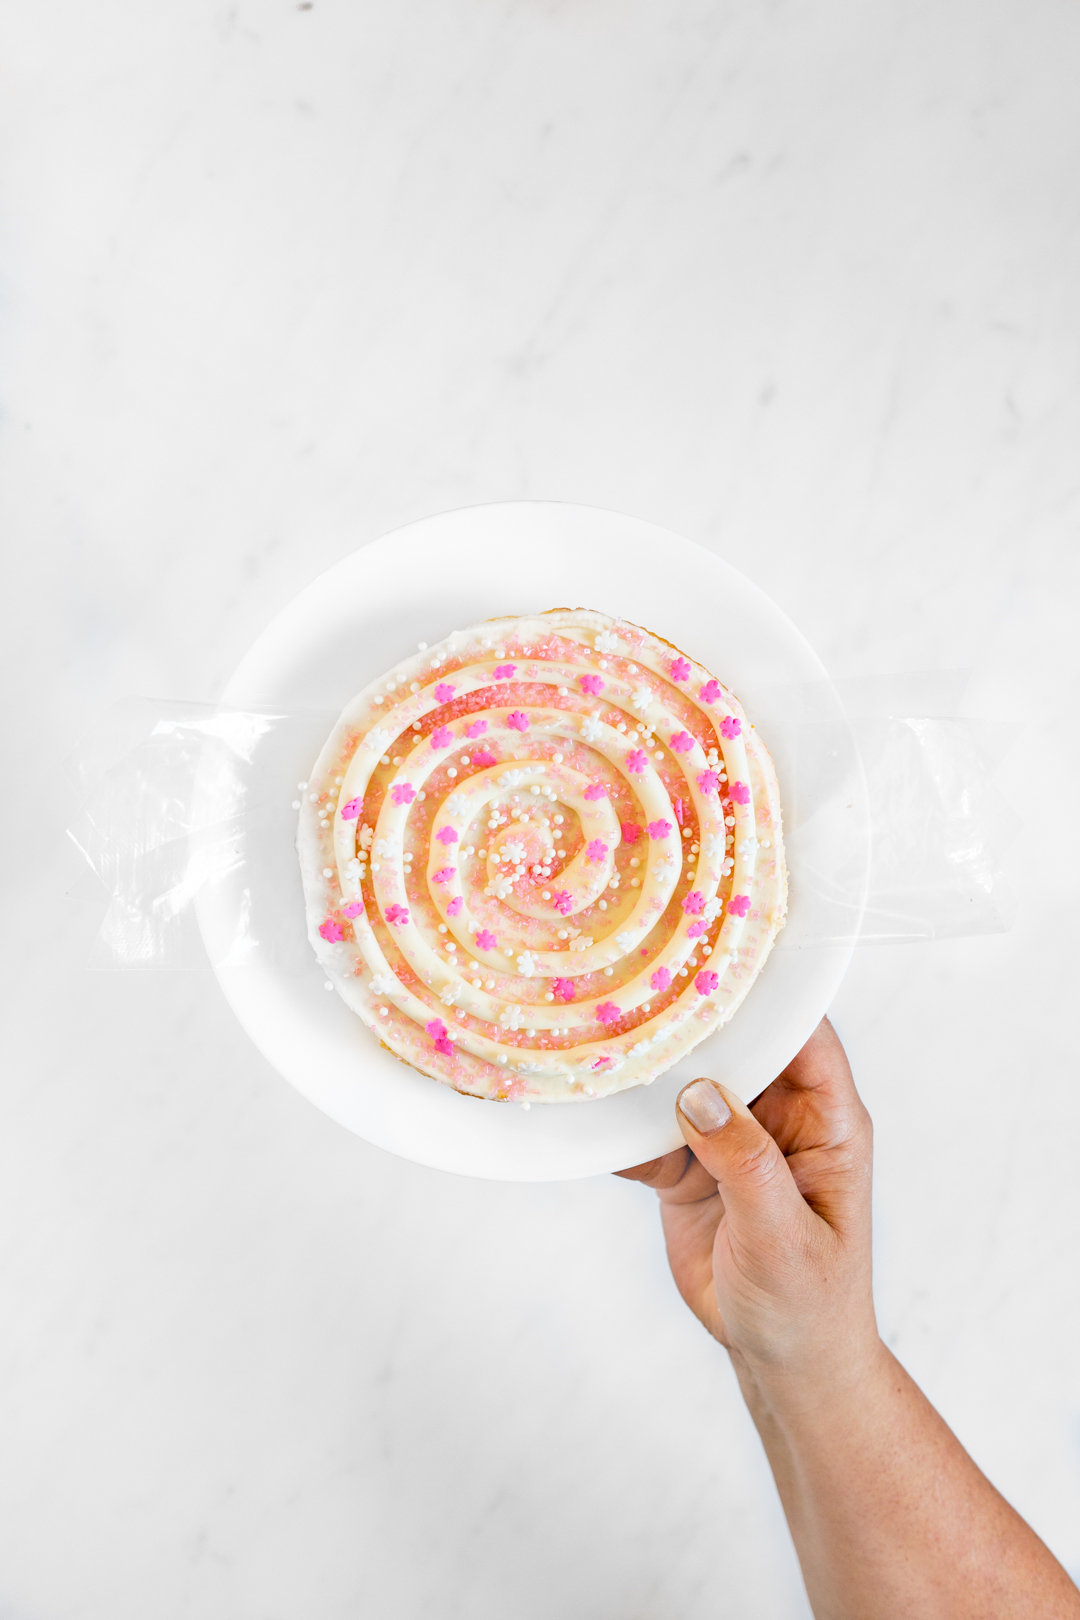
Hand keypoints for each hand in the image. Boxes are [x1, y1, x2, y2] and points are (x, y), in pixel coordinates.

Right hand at [618, 1018, 878, 1385]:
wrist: (782, 1363)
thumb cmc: (812, 1304)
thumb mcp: (784, 1236)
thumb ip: (745, 1163)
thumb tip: (699, 1093)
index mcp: (825, 1119)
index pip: (803, 1034)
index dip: (767, 993)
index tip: (714, 958)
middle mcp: (777, 1116)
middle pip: (735, 1045)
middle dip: (688, 1021)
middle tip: (633, 990)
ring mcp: (729, 1138)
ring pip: (683, 1081)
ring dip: (644, 1071)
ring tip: (594, 1043)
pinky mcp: (688, 1166)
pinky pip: (646, 1131)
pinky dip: (616, 1126)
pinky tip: (583, 1110)